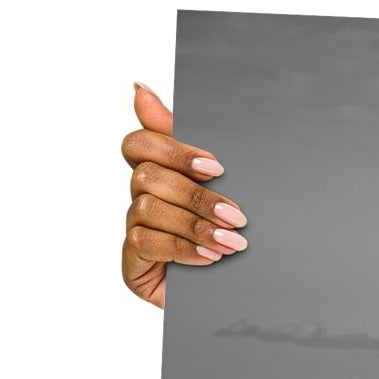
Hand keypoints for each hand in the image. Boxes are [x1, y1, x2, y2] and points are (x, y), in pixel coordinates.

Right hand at [120, 83, 247, 306]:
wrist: (246, 291)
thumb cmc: (234, 233)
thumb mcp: (227, 185)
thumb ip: (190, 142)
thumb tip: (138, 88)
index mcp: (162, 172)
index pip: (140, 143)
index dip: (173, 150)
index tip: (215, 166)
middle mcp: (142, 197)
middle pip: (147, 175)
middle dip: (197, 196)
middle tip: (238, 215)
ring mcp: (135, 230)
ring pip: (147, 208)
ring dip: (195, 225)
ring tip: (233, 243)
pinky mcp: (132, 263)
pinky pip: (145, 242)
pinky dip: (182, 248)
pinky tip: (210, 259)